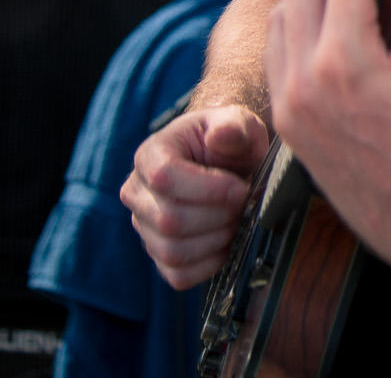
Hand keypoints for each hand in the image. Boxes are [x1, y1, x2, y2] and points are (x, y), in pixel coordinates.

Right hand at [122, 104, 270, 288]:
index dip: (207, 189)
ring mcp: (144, 227)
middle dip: (218, 216)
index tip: (240, 188)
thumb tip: (221, 137)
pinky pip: (178, 275)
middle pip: (169, 220)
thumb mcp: (237, 122)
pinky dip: (210, 264)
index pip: (164, 178)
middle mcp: (137, 194)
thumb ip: (232, 126)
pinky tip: (228, 242)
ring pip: (172, 251)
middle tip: (245, 205)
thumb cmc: (230, 140)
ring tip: (238, 220)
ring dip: (217, 240)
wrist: (229, 161)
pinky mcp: (158, 253)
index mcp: (150, 155)